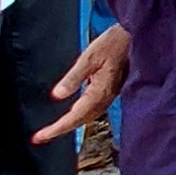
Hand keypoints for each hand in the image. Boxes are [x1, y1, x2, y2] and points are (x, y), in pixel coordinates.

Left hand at [35, 25, 131, 143]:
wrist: (135, 37)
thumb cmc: (114, 44)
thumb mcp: (89, 58)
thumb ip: (73, 78)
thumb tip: (57, 95)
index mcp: (99, 92)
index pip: (74, 117)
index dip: (57, 129)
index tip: (40, 137)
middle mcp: (106, 98)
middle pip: (80, 121)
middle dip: (60, 130)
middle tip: (40, 137)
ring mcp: (110, 95)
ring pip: (88, 117)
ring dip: (70, 124)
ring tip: (53, 129)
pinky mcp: (111, 90)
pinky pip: (94, 109)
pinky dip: (80, 115)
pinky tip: (74, 113)